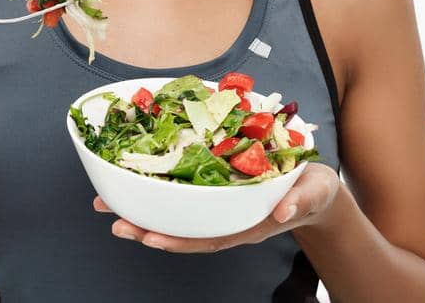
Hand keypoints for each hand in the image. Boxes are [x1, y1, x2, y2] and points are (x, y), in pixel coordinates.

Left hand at [98, 162, 343, 252]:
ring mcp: (220, 207)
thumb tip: (283, 212)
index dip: (179, 241)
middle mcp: (228, 219)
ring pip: (177, 216)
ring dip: (143, 213)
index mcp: (248, 224)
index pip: (208, 238)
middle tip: (115, 221)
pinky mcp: (216, 191)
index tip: (151, 238)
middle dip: (147, 229)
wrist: (315, 187)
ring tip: (109, 206)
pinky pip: (183, 196)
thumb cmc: (313, 190)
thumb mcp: (313, 192)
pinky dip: (157, 192)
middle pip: (183, 231)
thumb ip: (300, 201)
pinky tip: (134, 184)